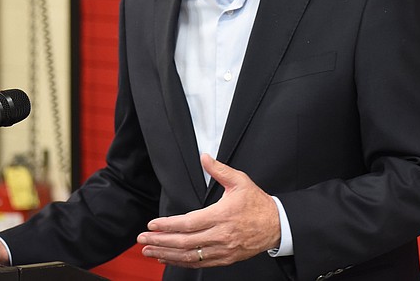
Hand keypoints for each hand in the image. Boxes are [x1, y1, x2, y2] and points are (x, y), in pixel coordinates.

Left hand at [137, 154, 280, 267]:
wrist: (277, 225)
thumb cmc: (257, 202)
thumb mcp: (240, 181)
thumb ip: (219, 170)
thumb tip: (204, 156)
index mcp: (222, 215)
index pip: (189, 223)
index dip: (168, 225)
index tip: (152, 225)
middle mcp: (221, 235)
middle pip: (185, 242)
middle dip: (160, 242)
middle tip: (142, 240)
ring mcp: (223, 250)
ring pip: (190, 255)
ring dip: (167, 254)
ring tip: (149, 251)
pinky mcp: (225, 259)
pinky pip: (199, 263)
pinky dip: (181, 262)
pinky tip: (168, 258)